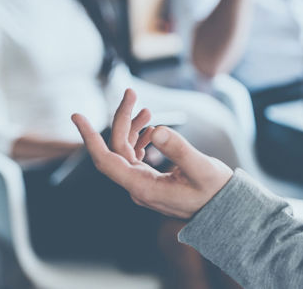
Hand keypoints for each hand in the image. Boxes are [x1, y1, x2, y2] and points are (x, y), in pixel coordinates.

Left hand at [71, 89, 232, 219]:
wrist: (224, 210)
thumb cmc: (215, 192)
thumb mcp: (201, 168)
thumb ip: (179, 150)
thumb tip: (156, 130)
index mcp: (143, 188)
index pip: (106, 160)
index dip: (90, 138)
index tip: (78, 116)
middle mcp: (138, 187)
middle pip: (117, 149)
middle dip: (121, 119)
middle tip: (131, 93)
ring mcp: (143, 184)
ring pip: (125, 152)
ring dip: (132, 128)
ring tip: (145, 108)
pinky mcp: (151, 181)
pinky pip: (135, 157)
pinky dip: (139, 139)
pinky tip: (150, 127)